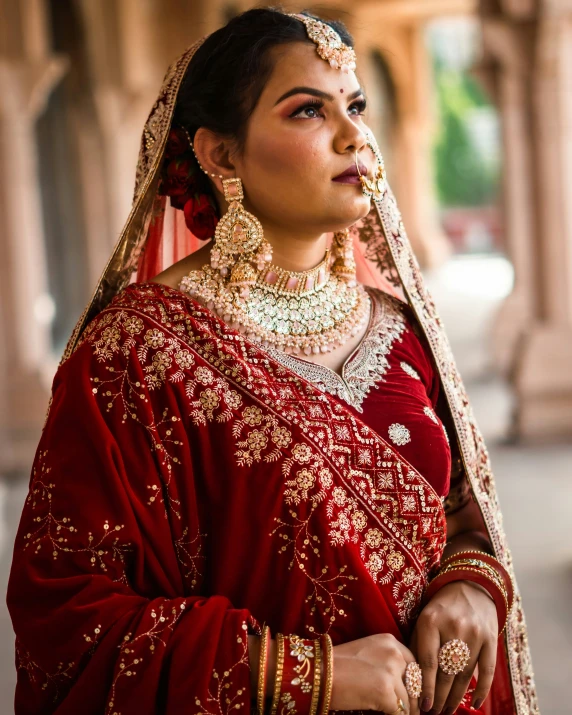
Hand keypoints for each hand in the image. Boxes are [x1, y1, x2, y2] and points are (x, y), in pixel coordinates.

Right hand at [330, 633, 419, 713]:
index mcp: (389, 641)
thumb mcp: (367, 652)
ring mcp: (391, 672)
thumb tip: (404, 684)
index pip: (413, 664)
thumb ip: (387, 662)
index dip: (413, 682)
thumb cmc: (338, 665)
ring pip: (409, 700)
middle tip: (412, 710)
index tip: (412, 694)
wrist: (320, 673)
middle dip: (414, 699)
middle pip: (415, 682)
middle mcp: (394, 653)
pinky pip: (400, 712)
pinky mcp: (386, 693)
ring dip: (406, 711)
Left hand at [410, 581, 497, 712]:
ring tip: (448, 710)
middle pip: (446, 672)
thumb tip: (413, 677)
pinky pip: (486, 670)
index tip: (423, 706)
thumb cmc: (441, 607)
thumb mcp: (424, 618)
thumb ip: (418, 644)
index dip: (426, 687)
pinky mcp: (490, 638)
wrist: (470, 586)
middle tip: (435, 712)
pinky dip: (482, 690)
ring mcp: (474, 633)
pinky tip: (475, 704)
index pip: (428, 662)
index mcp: (431, 621)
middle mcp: (453, 627)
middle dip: (440, 696)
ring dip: (457, 697)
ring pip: (465, 674)